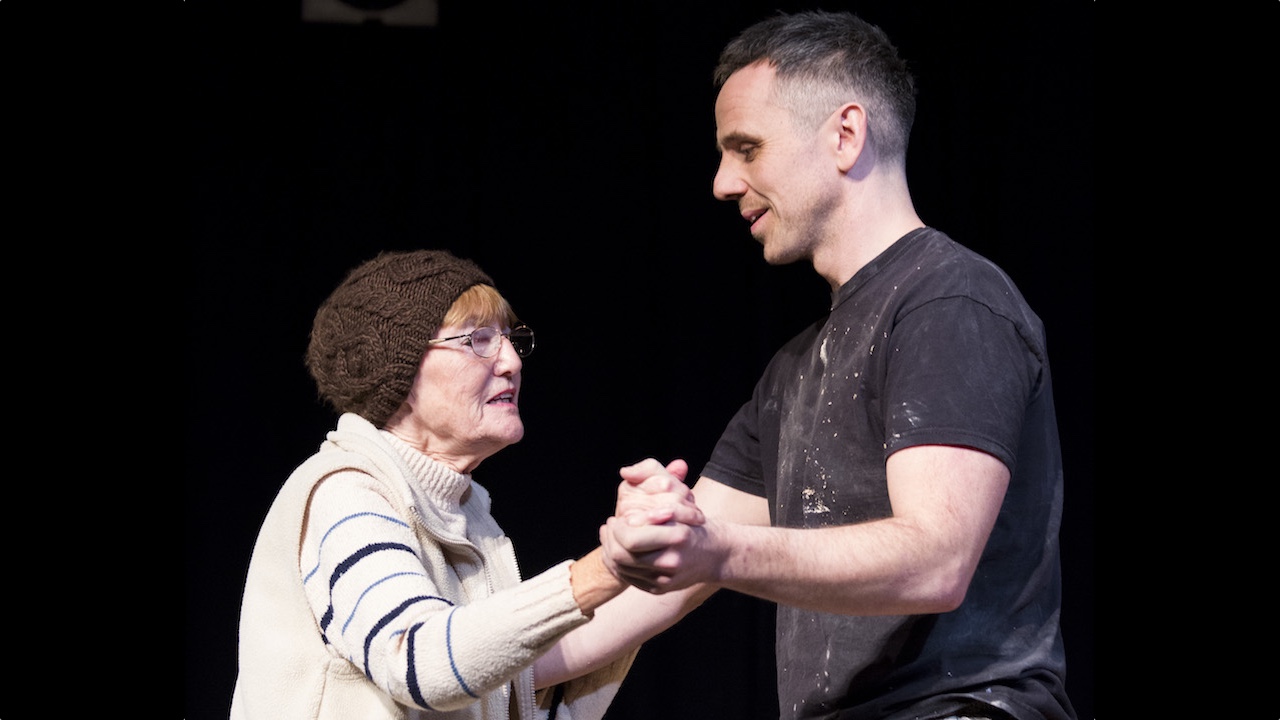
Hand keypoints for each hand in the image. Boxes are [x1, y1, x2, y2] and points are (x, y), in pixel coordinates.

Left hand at [600, 458, 717, 593]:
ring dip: (609, 551)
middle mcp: (671, 561)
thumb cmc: (694, 522)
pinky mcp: (659, 589)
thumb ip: (654, 479)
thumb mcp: (679, 496)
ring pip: (622, 569)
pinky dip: (617, 566)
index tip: (617, 517)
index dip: (618, 528)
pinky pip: (629, 580)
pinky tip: (616, 550)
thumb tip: (626, 472)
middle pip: (622, 556)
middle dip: (610, 540)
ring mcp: (665, 579)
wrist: (716, 554)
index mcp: (677, 536)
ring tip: (610, 536)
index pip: (630, 538)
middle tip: (610, 525)